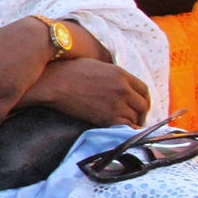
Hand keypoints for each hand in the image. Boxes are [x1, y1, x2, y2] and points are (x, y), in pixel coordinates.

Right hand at [23, 59, 148, 127]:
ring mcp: (116, 104)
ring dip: (132, 123)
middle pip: (143, 105)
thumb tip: (118, 84)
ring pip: (135, 118)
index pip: (144, 89)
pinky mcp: (107, 118)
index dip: (144, 99)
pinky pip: (125, 127)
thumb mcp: (96, 66)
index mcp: (121, 74)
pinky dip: (126, 130)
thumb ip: (113, 75)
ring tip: (125, 125)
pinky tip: (121, 131)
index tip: (140, 105)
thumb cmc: (68, 72)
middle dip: (141, 113)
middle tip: (136, 118)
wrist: (53, 84)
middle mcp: (123, 89)